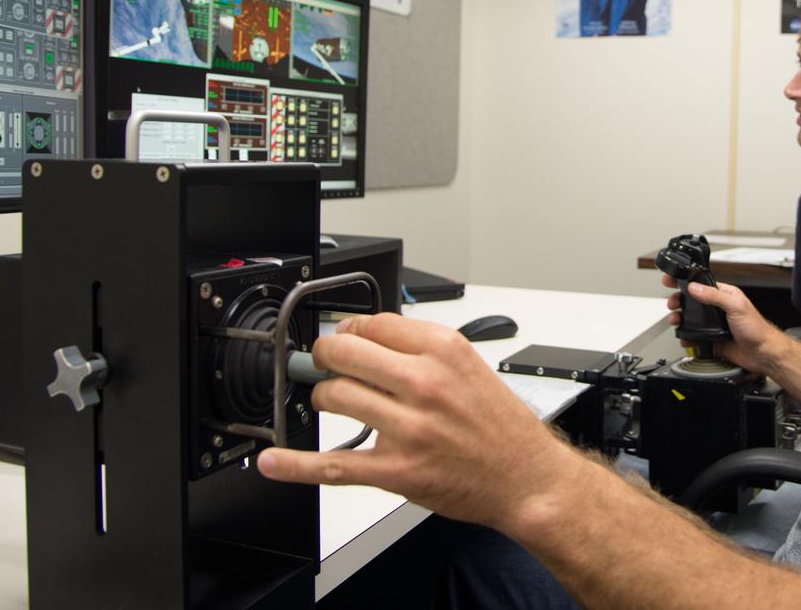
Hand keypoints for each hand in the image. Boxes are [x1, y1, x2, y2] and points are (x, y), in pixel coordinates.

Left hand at [256, 313, 581, 531]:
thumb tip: (368, 336)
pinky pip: (334, 464)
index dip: (349, 328)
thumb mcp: (470, 366)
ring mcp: (408, 428)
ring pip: (335, 397)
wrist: (526, 477)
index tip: (342, 336)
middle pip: (345, 352)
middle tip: (325, 362)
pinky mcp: (397, 470)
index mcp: (444, 351)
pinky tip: (274, 461)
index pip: (373, 323)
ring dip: (324, 398)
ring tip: (334, 401)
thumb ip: (422, 349)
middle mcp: (425, 384)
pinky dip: (297, 465)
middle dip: (325, 356)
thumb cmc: (501, 426)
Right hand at [660, 274, 793, 374]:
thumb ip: (714, 295)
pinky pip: (693, 337)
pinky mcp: (710, 340)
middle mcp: (717, 309)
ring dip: (679, 319)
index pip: (700, 284)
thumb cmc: (757, 329)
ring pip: (690, 320)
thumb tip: (695, 288)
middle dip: (678, 301)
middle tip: (672, 303)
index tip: (671, 279)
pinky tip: (685, 336)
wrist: (762, 354)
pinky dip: (686, 337)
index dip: (685, 281)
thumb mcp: (736, 306)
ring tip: (675, 320)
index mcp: (724, 295)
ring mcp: (713, 325)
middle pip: (691, 302)